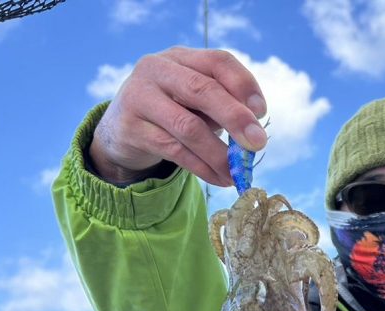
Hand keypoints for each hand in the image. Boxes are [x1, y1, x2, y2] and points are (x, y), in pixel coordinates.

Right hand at [88, 47, 266, 186]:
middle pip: (202, 89)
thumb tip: (254, 137)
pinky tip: (221, 179)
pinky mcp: (130, 128)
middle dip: (235, 118)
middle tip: (258, 144)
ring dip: (219, 154)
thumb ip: (225, 109)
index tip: (262, 111)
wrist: (122, 129)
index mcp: (182, 57)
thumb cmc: (173, 111)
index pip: (218, 61)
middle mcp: (157, 69)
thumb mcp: (198, 102)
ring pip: (188, 127)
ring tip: (238, 173)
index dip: (244, 84)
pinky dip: (203, 168)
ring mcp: (139, 96)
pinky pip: (175, 151)